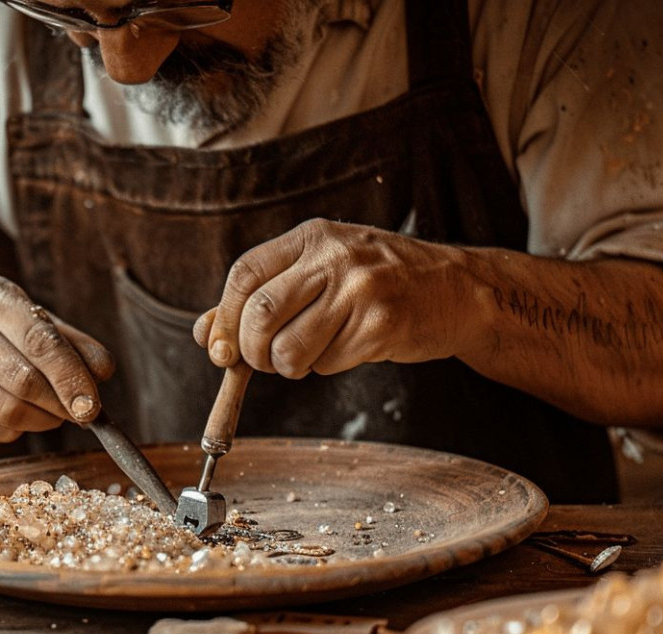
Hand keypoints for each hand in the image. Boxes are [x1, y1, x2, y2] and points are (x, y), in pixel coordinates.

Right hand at [0, 276, 114, 441]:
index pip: (38, 340)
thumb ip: (77, 346)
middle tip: (79, 412)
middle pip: (22, 381)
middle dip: (59, 405)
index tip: (91, 407)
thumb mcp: (45, 324)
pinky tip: (19, 416)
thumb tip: (102, 371)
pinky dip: (15, 431)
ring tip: (52, 414)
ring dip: (41, 421)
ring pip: (5, 411)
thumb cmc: (10, 331)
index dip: (69, 377)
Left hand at [193, 219, 479, 376]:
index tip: (221, 347)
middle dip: (251, 351)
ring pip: (288, 349)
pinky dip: (325, 367)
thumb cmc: (381, 283)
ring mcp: (360, 290)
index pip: (244, 274)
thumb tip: (205, 333)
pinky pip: (326, 364)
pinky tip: (348, 347)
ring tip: (311, 353)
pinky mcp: (381, 325)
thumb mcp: (320, 272)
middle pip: (259, 314)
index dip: (223, 317)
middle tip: (266, 359)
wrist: (457, 291)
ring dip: (288, 366)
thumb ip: (261, 297)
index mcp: (312, 237)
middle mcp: (334, 257)